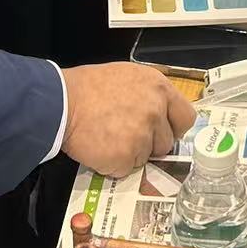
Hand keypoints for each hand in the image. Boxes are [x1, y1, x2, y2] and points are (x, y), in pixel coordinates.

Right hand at [61, 62, 196, 176]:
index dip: (173, 128)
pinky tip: (100, 148)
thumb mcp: (127, 78)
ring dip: (131, 154)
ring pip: (146, 157)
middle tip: (125, 135)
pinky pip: (126, 169)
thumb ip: (149, 95)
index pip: (186, 117)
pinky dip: (113, 164)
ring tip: (109, 138)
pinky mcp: (126, 157)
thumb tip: (160, 115)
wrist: (60, 102)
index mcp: (159, 88)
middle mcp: (156, 111)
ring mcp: (142, 135)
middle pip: (166, 142)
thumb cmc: (88, 88)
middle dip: (149, 144)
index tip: (162, 132)